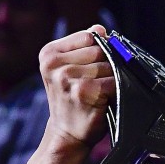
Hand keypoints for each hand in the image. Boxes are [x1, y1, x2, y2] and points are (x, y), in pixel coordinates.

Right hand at [39, 25, 116, 153]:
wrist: (66, 134)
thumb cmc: (72, 100)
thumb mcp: (69, 69)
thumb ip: (84, 47)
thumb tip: (100, 28)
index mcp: (49, 53)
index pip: (89, 36)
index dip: (100, 50)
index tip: (95, 66)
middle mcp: (55, 64)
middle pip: (100, 50)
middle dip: (106, 65)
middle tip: (98, 84)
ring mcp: (67, 77)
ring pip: (108, 65)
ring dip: (112, 79)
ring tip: (100, 93)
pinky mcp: (83, 91)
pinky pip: (113, 81)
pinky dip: (115, 90)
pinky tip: (105, 99)